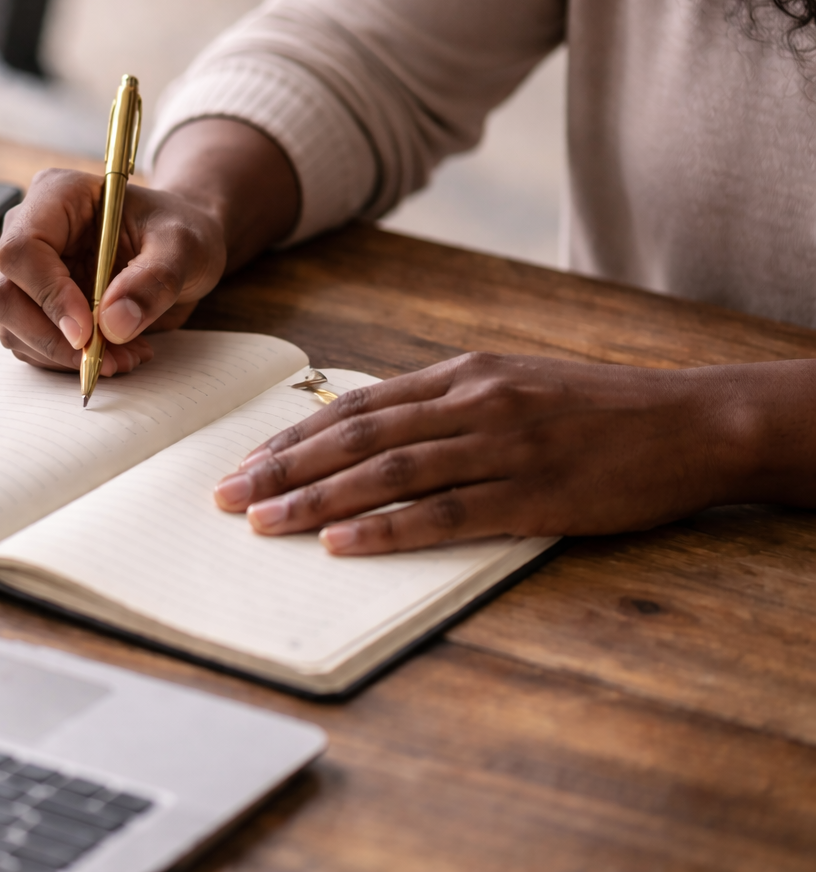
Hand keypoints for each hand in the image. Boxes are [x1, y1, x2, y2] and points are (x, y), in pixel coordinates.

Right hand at [0, 168, 225, 373]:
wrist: (179, 249)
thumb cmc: (178, 232)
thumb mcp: (183, 246)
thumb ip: (154, 280)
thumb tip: (113, 325)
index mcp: (57, 197)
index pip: (23, 249)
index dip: (48, 295)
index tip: (87, 332)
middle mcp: (28, 230)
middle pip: (4, 295)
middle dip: (52, 338)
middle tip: (106, 359)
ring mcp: (26, 271)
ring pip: (12, 327)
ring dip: (64, 356)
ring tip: (123, 355)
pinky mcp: (34, 305)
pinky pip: (31, 344)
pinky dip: (68, 361)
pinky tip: (114, 353)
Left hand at [213, 353, 756, 554]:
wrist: (691, 421)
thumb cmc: (593, 409)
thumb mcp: (511, 384)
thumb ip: (442, 406)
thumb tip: (368, 432)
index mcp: (462, 375)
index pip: (357, 406)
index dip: (294, 434)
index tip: (245, 460)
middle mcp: (472, 403)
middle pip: (356, 437)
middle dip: (283, 466)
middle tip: (227, 495)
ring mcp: (503, 447)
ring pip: (388, 473)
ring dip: (317, 497)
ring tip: (264, 521)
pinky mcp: (535, 493)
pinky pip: (446, 513)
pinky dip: (388, 529)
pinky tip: (342, 543)